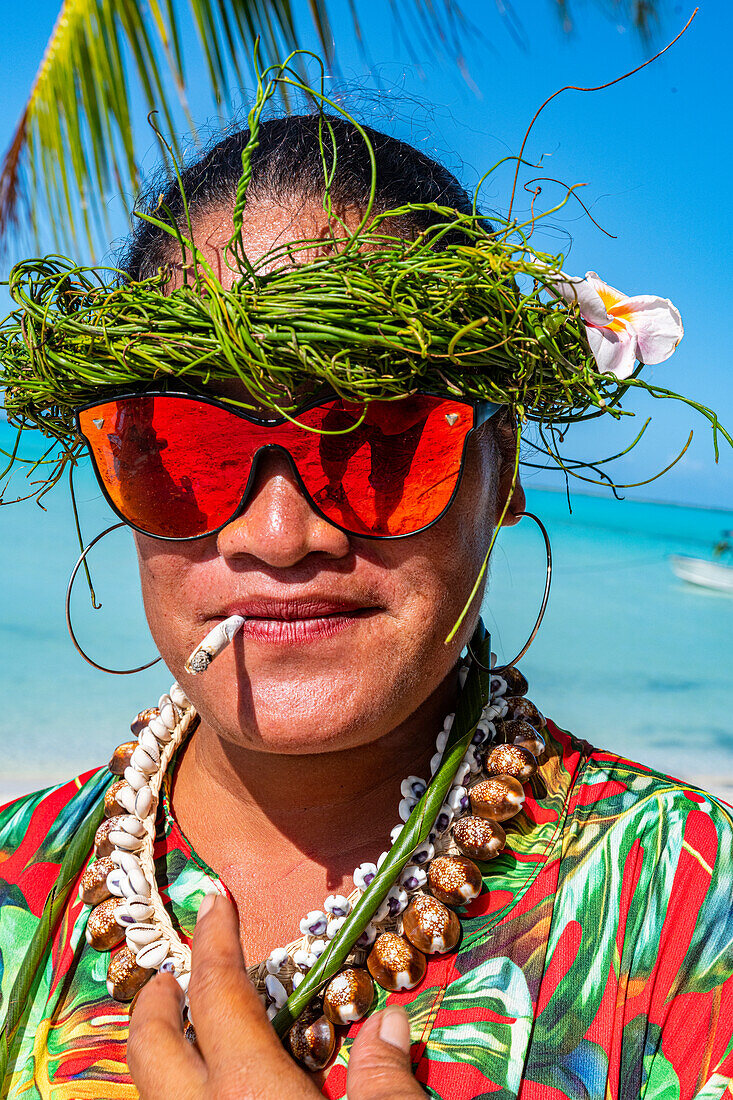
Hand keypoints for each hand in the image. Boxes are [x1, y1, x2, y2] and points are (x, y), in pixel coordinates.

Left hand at [127, 893, 424, 1098]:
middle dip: (156, 994)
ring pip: (149, 1086)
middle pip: (149, 1041)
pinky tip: (216, 1087)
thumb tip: (390, 1023)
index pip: (217, 991)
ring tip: (191, 1026)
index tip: (216, 898)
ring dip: (163, 1047)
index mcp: (249, 1090)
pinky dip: (180, 1088)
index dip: (215, 937)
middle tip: (177, 969)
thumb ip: (385, 1078)